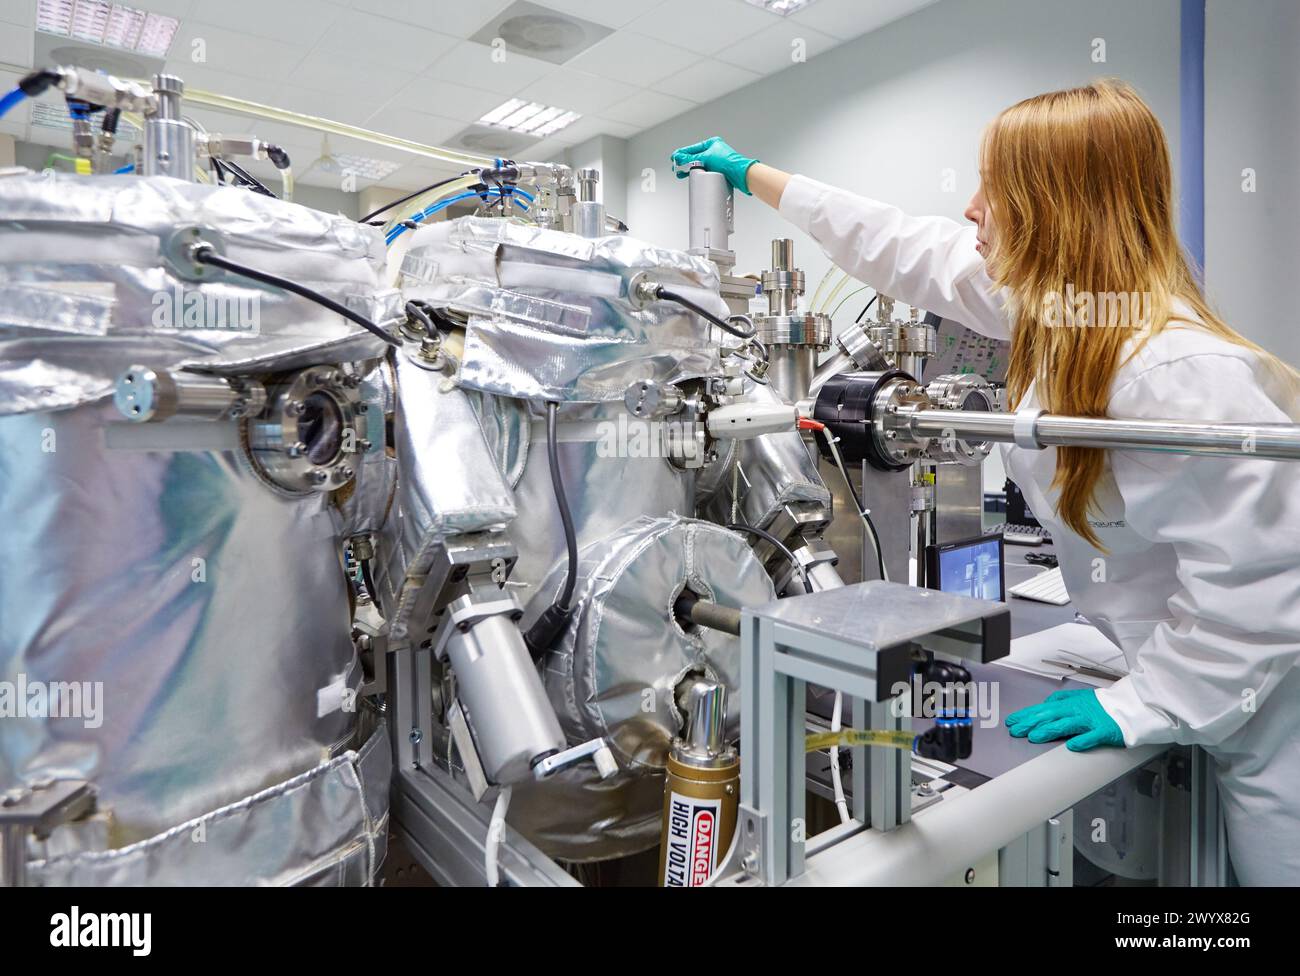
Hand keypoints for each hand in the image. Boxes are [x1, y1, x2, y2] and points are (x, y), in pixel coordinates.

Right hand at [670, 137, 757, 194]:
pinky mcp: (718, 170)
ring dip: (690, 169)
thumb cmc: (728, 162)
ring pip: (699, 165)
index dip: (682, 153)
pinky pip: (705, 171)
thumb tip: (679, 157)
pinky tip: (693, 176)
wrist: (740, 174)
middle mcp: (714, 151)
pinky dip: (698, 173)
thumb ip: (690, 159)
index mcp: (712, 143)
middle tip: (676, 167)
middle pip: (695, 157)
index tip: (674, 157)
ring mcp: (716, 161)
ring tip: (681, 174)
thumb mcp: (705, 158)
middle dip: (685, 162)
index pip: (693, 148)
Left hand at [1005, 688, 1123, 751]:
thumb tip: (1046, 702)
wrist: (1129, 707)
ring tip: (1035, 736)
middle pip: (1051, 716)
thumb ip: (1062, 699)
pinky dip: (1082, 740)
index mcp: (1070, 703)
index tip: (1012, 721)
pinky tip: (1072, 746)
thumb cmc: (1103, 705)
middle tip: (1016, 730)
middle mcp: (1077, 710)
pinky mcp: (1104, 731)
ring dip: (1050, 730)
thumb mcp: (1079, 697)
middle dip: (1031, 723)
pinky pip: (1092, 736)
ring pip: (1067, 725)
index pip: (1043, 709)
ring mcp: (1090, 721)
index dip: (1027, 715)